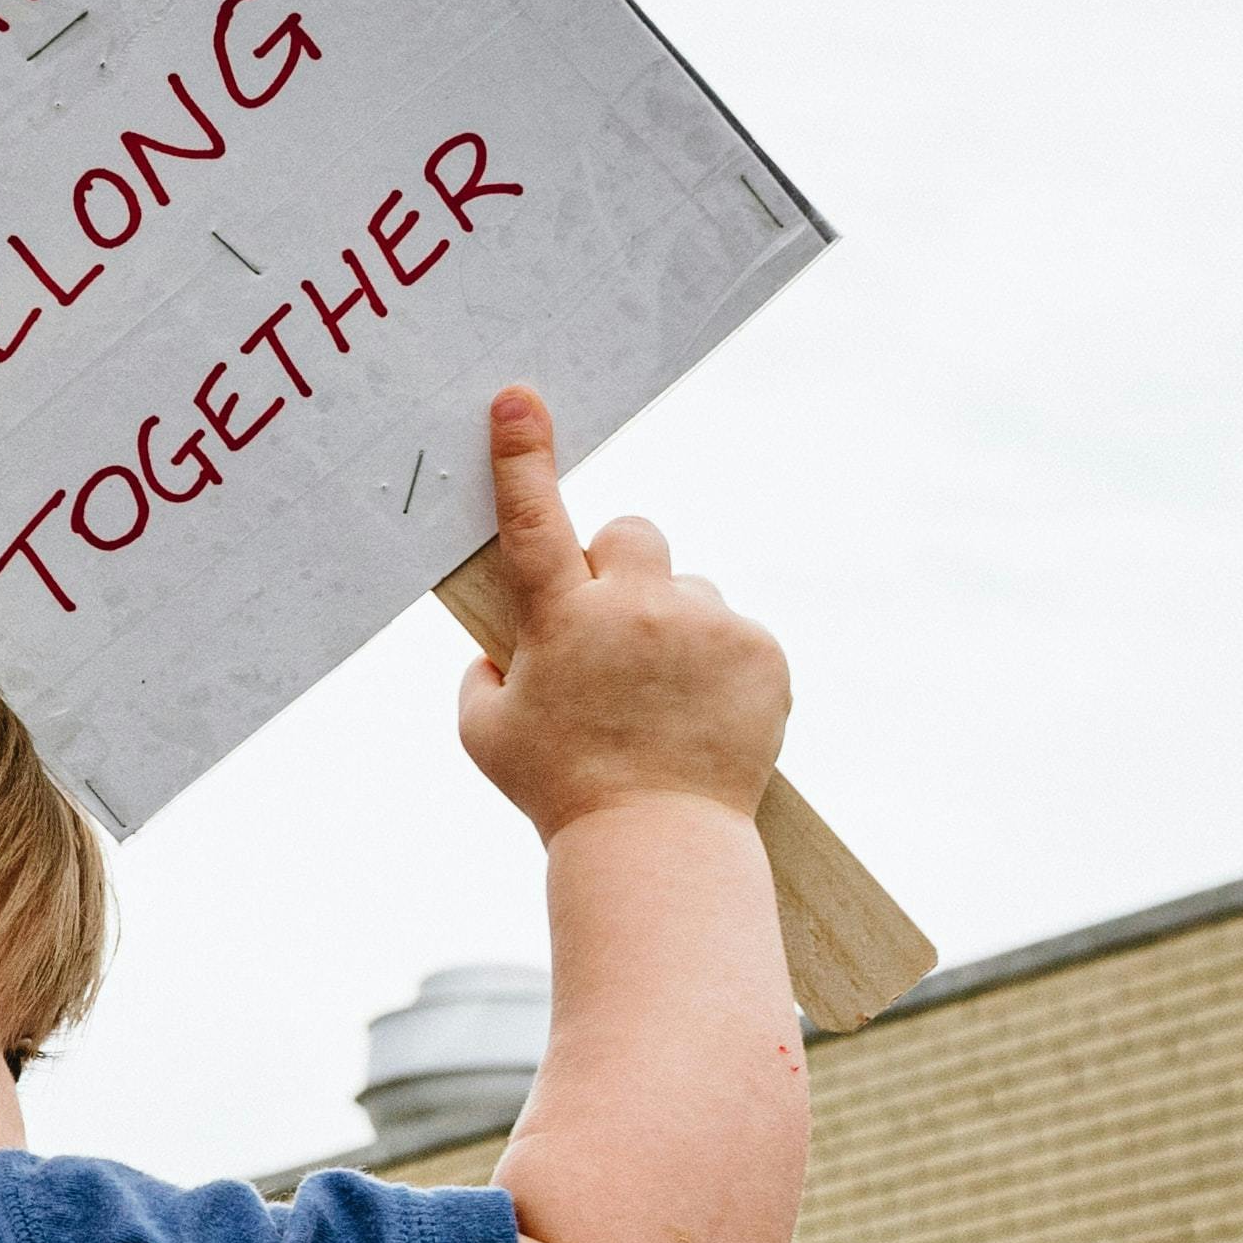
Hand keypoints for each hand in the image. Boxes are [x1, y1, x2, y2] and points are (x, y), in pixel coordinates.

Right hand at [451, 386, 789, 839]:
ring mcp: (705, 626)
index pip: (534, 521)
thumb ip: (482, 674)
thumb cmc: (559, 790)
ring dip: (673, 627)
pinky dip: (720, 666)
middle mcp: (636, 608)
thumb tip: (499, 647)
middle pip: (632, 533)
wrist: (657, 842)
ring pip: (687, 592)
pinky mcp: (761, 651)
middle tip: (613, 633)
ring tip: (664, 702)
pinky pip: (734, 634)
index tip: (520, 400)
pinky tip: (701, 714)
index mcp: (561, 620)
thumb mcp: (485, 736)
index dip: (523, 458)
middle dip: (620, 567)